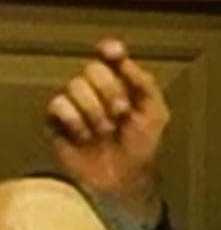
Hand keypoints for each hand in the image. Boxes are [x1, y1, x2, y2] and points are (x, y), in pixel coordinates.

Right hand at [45, 38, 169, 227]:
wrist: (124, 178)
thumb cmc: (142, 146)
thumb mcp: (155, 113)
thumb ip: (144, 83)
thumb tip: (124, 59)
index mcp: (121, 84)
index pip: (110, 56)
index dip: (110, 50)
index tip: (113, 52)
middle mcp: (95, 90)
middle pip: (93, 69)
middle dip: (111, 91)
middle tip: (121, 113)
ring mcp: (75, 104)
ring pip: (75, 86)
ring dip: (95, 111)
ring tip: (106, 131)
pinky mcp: (56, 121)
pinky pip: (58, 104)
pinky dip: (75, 120)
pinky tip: (85, 136)